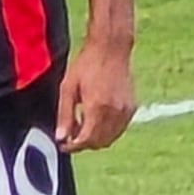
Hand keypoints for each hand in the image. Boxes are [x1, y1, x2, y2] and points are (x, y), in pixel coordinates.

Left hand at [56, 36, 136, 154]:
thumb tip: (61, 138)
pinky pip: (119, 129)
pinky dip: (107, 131)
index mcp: (97, 107)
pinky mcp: (131, 107)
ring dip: (96, 138)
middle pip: (99, 143)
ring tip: (83, 124)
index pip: (86, 140)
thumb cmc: (87, 64)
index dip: (73, 146)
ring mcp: (125, 110)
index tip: (64, 144)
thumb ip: (64, 115)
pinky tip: (97, 117)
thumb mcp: (68, 88)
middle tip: (71, 135)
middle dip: (83, 144)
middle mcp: (114, 112)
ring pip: (110, 138)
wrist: (111, 48)